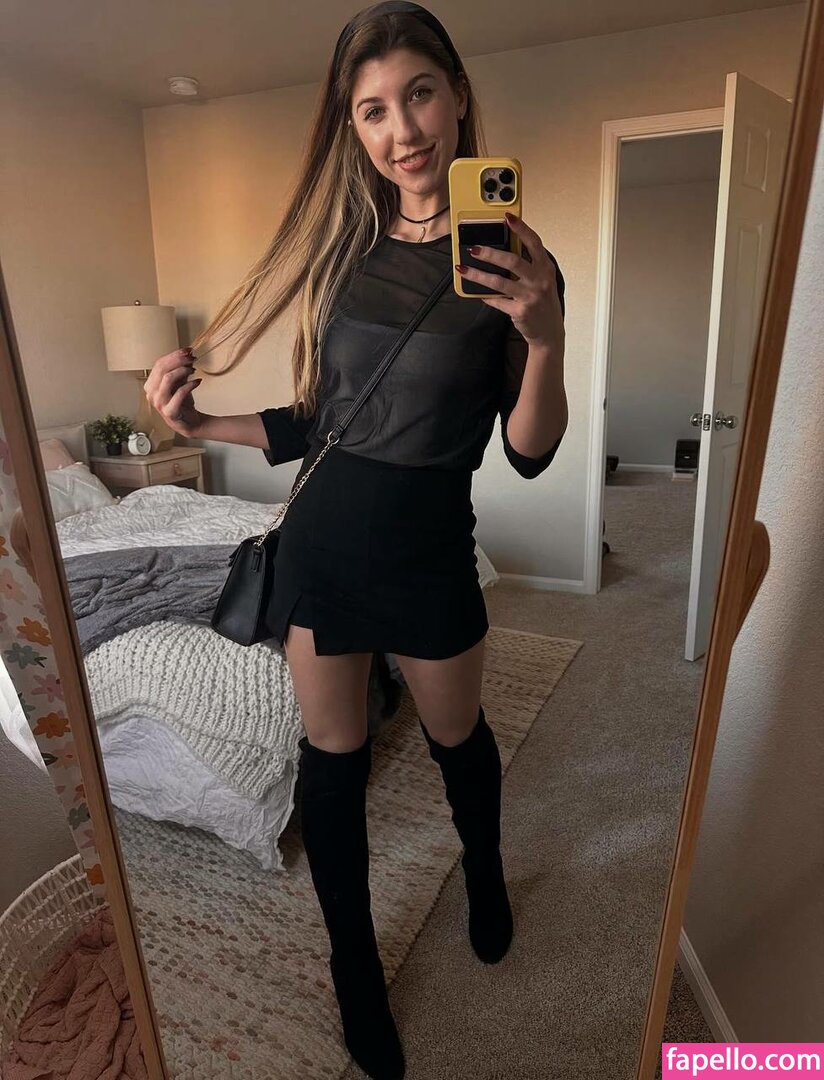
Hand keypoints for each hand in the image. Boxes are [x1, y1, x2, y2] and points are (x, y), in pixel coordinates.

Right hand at [143, 348, 204, 437]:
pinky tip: (198, 381)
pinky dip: (190, 385)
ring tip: (193, 370)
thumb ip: (180, 370)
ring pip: (168, 378)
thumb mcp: (180, 383)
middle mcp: (151, 394)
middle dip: (178, 360)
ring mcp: (159, 403)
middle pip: (162, 369)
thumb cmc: (183, 402)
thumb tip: (187, 354)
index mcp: (150, 385)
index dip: (173, 355)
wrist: (190, 422)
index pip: (159, 364)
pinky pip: (179, 393)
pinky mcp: (169, 411)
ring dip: (183, 370)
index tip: (187, 350)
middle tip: (191, 357)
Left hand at [456, 212, 564, 351]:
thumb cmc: (543, 302)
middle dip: (490, 253)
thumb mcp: (543, 280)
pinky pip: (497, 301)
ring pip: (499, 282)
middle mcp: (539, 280)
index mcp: (545, 268)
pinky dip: (485, 296)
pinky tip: (477, 292)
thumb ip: (529, 265)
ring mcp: (530, 297)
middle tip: (474, 248)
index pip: (534, 242)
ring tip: (464, 268)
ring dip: (478, 275)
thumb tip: (503, 249)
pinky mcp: (520, 312)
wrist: (549, 331)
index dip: (521, 228)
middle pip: (512, 261)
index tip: (508, 217)